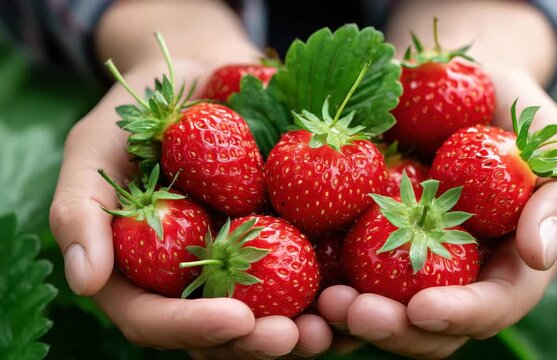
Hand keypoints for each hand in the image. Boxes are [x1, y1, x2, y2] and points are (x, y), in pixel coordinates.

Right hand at [49, 59, 332, 357]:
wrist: (207, 77)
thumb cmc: (144, 111)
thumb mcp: (98, 146)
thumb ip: (81, 209)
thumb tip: (82, 281)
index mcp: (141, 272)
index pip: (155, 320)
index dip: (191, 328)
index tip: (235, 317)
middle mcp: (192, 279)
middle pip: (219, 333)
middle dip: (255, 343)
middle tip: (295, 337)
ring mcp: (241, 264)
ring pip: (267, 316)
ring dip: (300, 331)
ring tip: (331, 325)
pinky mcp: (282, 241)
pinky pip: (308, 276)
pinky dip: (330, 291)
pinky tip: (354, 289)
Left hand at [317, 67, 556, 358]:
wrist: (458, 85)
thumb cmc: (516, 117)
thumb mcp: (553, 149)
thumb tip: (539, 254)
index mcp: (504, 268)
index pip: (488, 308)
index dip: (459, 316)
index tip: (424, 308)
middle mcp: (452, 276)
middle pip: (426, 327)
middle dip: (392, 328)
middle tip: (354, 312)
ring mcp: (404, 261)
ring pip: (379, 309)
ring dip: (349, 317)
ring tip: (323, 303)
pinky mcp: (364, 238)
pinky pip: (341, 269)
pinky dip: (320, 280)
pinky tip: (296, 270)